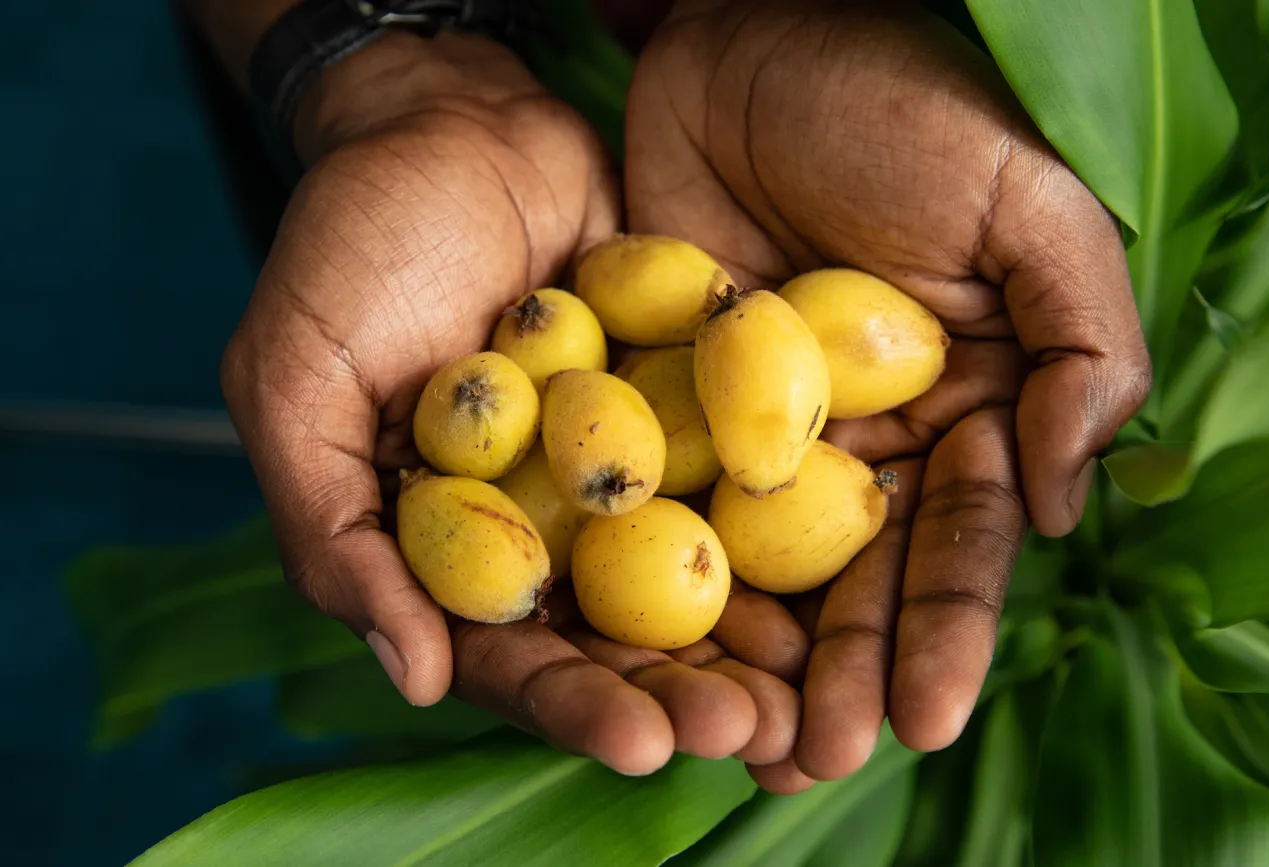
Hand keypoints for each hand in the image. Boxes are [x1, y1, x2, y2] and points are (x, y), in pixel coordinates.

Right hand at [220, 30, 800, 776]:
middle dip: (687, 688)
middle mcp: (544, 521)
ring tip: (819, 688)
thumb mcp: (295, 383)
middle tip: (758, 733)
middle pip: (620, 633)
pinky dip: (794, 515)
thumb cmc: (352, 247)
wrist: (451, 121)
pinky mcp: (688, 399)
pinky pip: (742, 464)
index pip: (511, 652)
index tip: (647, 742)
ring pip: (695, 569)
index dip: (573, 704)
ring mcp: (624, 463)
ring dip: (757, 632)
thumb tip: (415, 675)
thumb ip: (333, 533)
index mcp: (448, 544)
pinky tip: (853, 562)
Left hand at [624, 0, 1151, 788]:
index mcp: (961, 407)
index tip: (923, 720)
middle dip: (841, 672)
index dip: (944, 631)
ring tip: (730, 739)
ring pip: (753, 564)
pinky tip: (633, 648)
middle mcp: (860, 437)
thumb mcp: (1029, 209)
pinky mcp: (664, 399)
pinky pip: (658, 497)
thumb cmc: (910, 104)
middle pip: (852, 578)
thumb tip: (1064, 504)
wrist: (754, 30)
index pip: (957, 540)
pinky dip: (651, 573)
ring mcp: (754, 428)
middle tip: (812, 758)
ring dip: (745, 655)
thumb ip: (1079, 349)